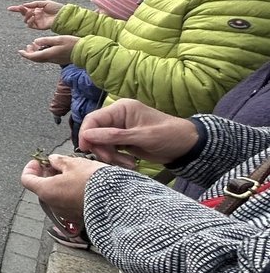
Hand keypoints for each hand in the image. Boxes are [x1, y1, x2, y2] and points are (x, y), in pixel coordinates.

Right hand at [8, 0, 62, 29]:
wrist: (62, 15)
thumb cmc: (56, 8)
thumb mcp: (45, 2)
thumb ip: (34, 4)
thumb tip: (24, 5)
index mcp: (37, 9)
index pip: (25, 9)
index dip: (17, 9)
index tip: (9, 8)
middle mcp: (35, 15)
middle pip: (24, 14)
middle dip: (21, 11)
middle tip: (21, 8)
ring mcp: (37, 21)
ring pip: (26, 20)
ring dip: (27, 15)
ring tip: (32, 12)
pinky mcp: (39, 26)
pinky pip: (30, 25)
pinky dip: (30, 21)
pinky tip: (34, 17)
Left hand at [17, 34, 77, 64]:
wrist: (84, 51)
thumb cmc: (72, 43)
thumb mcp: (58, 39)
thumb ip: (46, 40)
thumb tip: (35, 42)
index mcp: (48, 54)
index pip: (33, 56)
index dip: (25, 54)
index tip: (19, 51)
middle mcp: (50, 59)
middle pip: (36, 58)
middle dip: (30, 53)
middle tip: (27, 46)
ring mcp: (55, 60)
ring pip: (41, 58)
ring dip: (36, 52)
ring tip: (34, 45)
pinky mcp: (59, 59)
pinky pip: (47, 57)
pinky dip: (42, 52)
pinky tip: (44, 47)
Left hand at [19, 153, 103, 224]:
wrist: (116, 202)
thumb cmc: (93, 183)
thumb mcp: (74, 164)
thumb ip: (59, 161)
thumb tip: (52, 160)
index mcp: (46, 190)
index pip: (26, 179)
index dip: (30, 168)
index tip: (39, 161)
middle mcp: (52, 204)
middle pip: (42, 186)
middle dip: (47, 173)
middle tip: (58, 163)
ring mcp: (64, 212)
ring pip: (55, 194)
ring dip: (59, 182)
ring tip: (73, 171)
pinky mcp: (77, 216)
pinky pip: (68, 202)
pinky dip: (69, 191)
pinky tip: (81, 183)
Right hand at [78, 98, 200, 167]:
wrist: (187, 147)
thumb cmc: (169, 136)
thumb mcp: (141, 137)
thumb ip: (113, 136)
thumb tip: (86, 136)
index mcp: (121, 109)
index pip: (93, 119)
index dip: (86, 133)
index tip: (86, 149)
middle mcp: (118, 118)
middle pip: (95, 133)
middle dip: (102, 148)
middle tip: (111, 160)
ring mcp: (120, 130)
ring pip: (102, 144)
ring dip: (111, 156)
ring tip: (128, 163)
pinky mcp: (123, 142)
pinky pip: (111, 151)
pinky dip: (117, 159)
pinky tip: (131, 163)